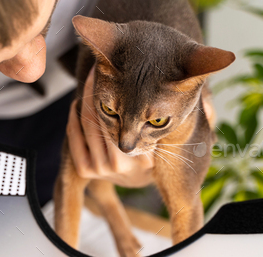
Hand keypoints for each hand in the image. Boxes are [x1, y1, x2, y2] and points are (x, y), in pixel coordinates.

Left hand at [66, 68, 153, 187]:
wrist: (138, 180)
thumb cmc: (153, 152)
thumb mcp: (161, 140)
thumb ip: (162, 124)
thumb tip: (189, 98)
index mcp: (139, 159)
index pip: (124, 121)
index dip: (120, 94)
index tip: (118, 71)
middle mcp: (117, 167)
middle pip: (102, 121)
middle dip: (99, 92)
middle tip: (99, 70)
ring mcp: (99, 170)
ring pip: (87, 127)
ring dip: (85, 102)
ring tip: (89, 82)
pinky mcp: (84, 171)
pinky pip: (74, 139)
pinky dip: (73, 119)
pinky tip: (77, 105)